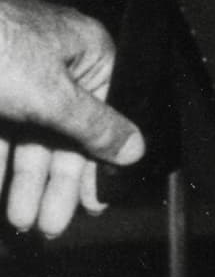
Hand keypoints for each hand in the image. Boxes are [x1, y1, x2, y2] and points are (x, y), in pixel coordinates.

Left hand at [0, 0, 143, 235]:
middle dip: (53, 183)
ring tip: (19, 220)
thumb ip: (94, 127)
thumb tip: (135, 147)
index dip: (96, 162)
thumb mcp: (52, 95)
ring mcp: (16, 78)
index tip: (92, 204)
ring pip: (27, 141)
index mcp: (85, 51)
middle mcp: (54, 64)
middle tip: (48, 225)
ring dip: (23, 182)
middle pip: (62, 134)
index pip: (103, 115)